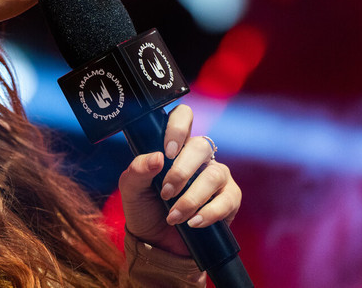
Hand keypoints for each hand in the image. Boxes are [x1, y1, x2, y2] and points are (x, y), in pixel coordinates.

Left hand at [117, 104, 241, 255]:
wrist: (158, 244)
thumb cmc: (145, 209)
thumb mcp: (131, 190)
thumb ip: (137, 170)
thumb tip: (157, 158)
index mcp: (175, 145)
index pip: (184, 117)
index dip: (178, 128)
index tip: (167, 152)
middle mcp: (199, 156)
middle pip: (201, 146)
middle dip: (181, 172)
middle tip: (165, 193)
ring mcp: (217, 175)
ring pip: (214, 174)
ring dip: (191, 198)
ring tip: (174, 216)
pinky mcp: (230, 198)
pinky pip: (228, 199)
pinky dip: (209, 212)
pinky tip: (193, 223)